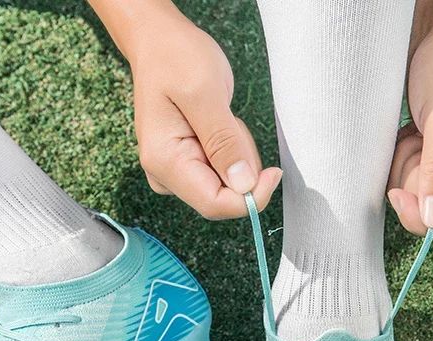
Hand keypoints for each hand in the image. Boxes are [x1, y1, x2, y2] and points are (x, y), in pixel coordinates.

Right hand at [89, 0, 280, 218]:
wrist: (159, 43)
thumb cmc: (175, 59)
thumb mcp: (205, 93)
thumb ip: (224, 143)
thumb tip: (243, 186)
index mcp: (164, 162)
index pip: (214, 204)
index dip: (250, 196)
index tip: (274, 172)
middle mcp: (165, 175)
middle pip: (223, 197)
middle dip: (240, 165)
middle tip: (231, 121)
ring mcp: (175, 173)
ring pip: (226, 185)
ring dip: (236, 154)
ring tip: (220, 116)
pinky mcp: (186, 166)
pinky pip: (222, 172)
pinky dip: (230, 150)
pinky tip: (217, 123)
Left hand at [387, 1, 432, 239]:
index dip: (423, 218)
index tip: (398, 193)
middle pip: (431, 213)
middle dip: (413, 182)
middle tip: (418, 144)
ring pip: (416, 196)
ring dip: (405, 166)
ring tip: (416, 132)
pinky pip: (407, 178)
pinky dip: (402, 158)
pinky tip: (411, 133)